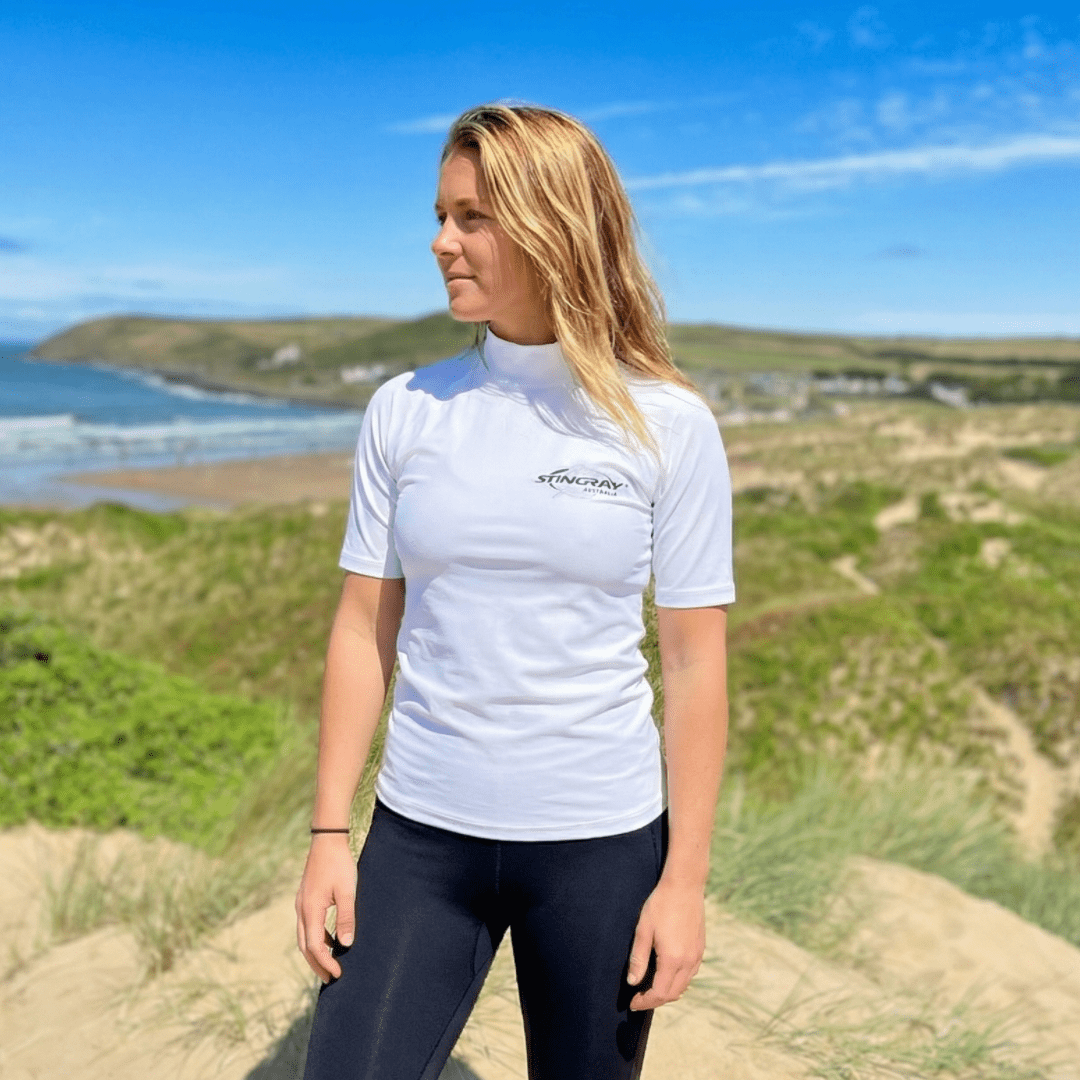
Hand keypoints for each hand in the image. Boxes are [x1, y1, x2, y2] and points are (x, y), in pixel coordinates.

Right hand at [295, 835, 356, 982]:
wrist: (327, 840)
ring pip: (304, 936)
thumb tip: (345, 945)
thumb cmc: (339, 864)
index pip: (315, 946)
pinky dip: (316, 938)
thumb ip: (345, 918)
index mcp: (311, 910)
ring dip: (314, 952)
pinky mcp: (305, 898)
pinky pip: (307, 925)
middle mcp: (302, 909)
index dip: (325, 963)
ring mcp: (301, 904)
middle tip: (331, 978)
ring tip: (329, 964)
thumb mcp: (347, 891)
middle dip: (317, 964)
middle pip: (305, 946)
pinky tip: (329, 940)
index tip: (338, 974)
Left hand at [626, 876, 705, 1010]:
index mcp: (673, 959)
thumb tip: (632, 982)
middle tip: (639, 997)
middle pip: (673, 994)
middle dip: (655, 1000)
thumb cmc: (660, 904)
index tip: (632, 1003)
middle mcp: (688, 962)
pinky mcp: (701, 948)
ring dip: (668, 992)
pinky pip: (691, 974)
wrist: (685, 885)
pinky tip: (667, 973)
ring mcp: (697, 955)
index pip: (659, 994)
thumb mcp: (643, 930)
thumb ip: (638, 959)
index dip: (645, 1002)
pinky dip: (678, 981)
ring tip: (651, 987)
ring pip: (684, 986)